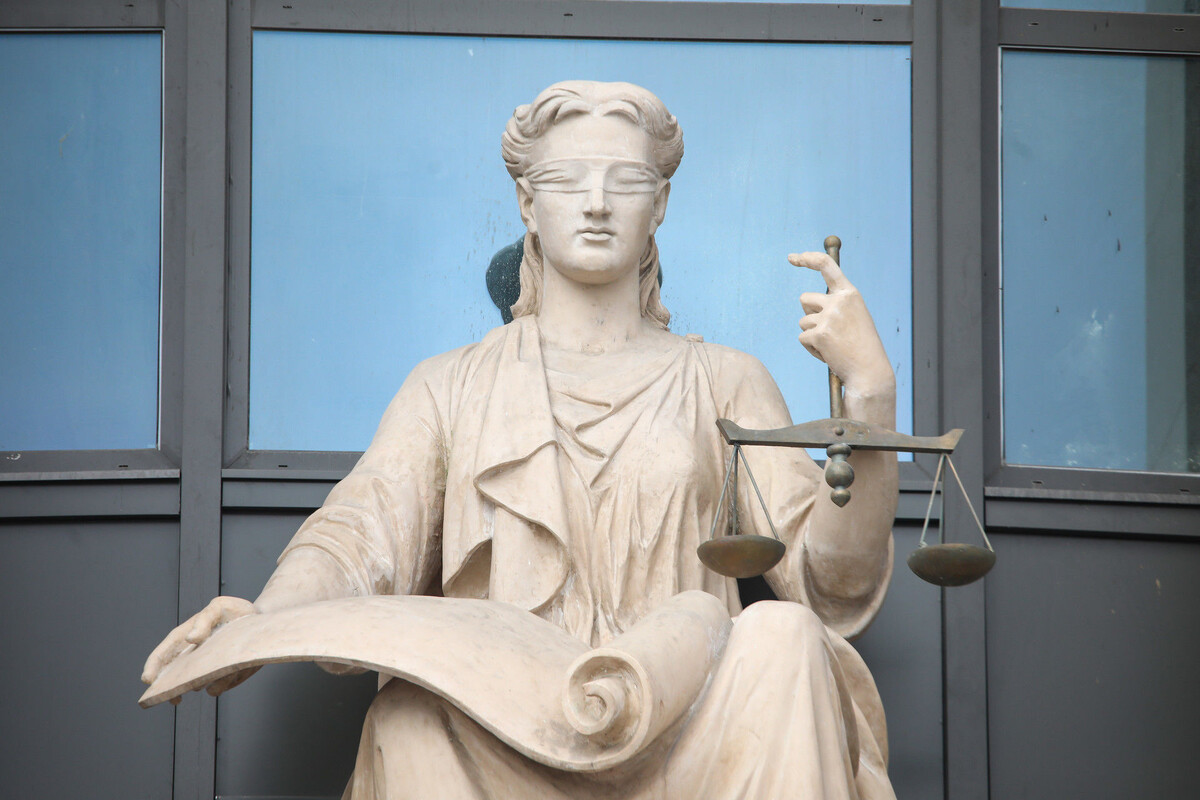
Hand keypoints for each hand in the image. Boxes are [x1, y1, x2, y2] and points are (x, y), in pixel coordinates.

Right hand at [141, 596, 259, 700]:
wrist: (262, 622)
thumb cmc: (235, 612)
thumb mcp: (219, 607)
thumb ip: (205, 619)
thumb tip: (191, 638)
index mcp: (184, 637)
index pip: (163, 654)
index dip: (153, 667)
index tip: (147, 680)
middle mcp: (191, 657)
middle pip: (173, 677)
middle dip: (171, 688)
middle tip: (173, 697)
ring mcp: (206, 670)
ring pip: (196, 685)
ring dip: (204, 681)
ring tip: (222, 668)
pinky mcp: (223, 679)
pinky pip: (217, 688)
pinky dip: (223, 683)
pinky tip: (234, 672)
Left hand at [788, 251, 891, 391]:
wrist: (869, 371)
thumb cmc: (861, 346)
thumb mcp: (854, 317)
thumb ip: (835, 305)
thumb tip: (806, 301)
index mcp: (850, 294)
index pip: (826, 266)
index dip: (807, 259)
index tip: (793, 258)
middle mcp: (839, 301)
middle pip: (805, 299)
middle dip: (809, 315)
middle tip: (828, 331)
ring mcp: (828, 317)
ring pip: (803, 321)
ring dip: (812, 334)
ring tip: (833, 346)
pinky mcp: (819, 334)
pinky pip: (802, 338)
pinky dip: (811, 348)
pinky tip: (828, 354)